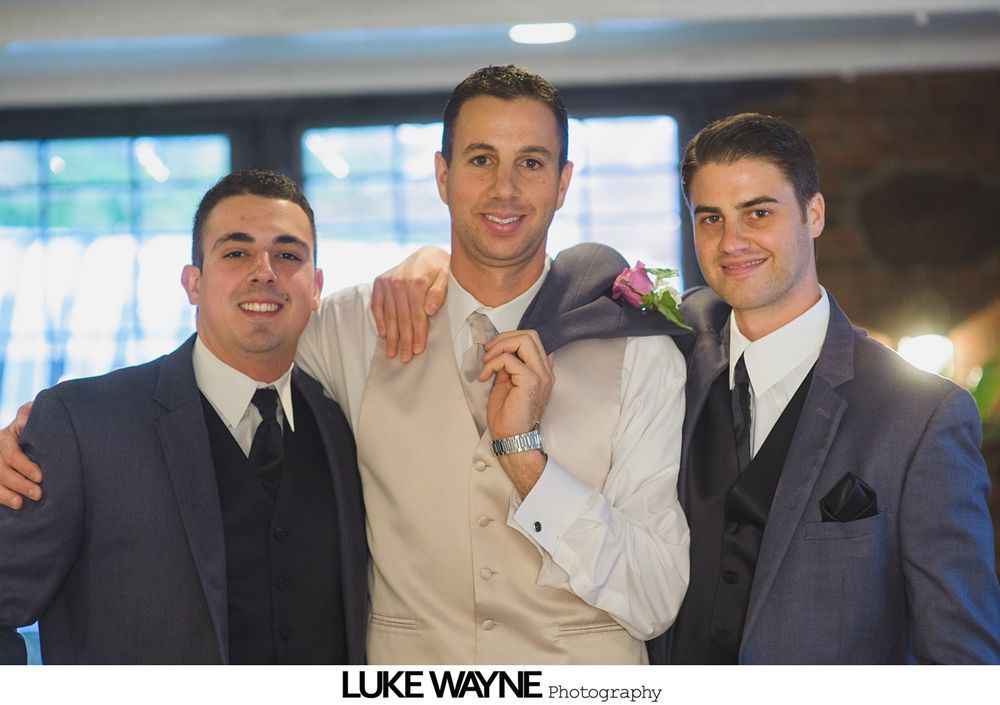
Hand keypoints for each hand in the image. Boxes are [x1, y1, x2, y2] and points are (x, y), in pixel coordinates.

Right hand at [0, 402, 42, 509]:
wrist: (24, 434)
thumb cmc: (32, 427)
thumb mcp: (31, 419)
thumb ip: (30, 416)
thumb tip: (32, 412)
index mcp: (5, 437)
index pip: (11, 453)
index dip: (24, 466)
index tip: (40, 477)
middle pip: (2, 471)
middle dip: (20, 484)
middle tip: (38, 494)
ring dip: (5, 495)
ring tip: (20, 504)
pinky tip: (10, 505)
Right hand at [371, 246, 449, 362]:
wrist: (427, 255)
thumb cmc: (440, 269)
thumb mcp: (447, 276)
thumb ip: (440, 292)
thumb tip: (430, 310)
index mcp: (416, 282)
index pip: (417, 315)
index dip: (418, 334)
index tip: (417, 350)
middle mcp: (399, 282)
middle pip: (402, 318)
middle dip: (403, 340)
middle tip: (404, 358)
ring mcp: (387, 282)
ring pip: (389, 315)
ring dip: (391, 336)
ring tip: (391, 353)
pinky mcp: (379, 282)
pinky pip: (377, 306)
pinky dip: (379, 321)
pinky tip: (383, 335)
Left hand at [480, 330, 554, 495]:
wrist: (511, 438)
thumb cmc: (508, 417)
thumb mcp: (506, 383)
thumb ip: (507, 365)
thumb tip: (497, 352)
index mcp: (541, 371)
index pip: (532, 340)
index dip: (510, 339)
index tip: (493, 351)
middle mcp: (545, 371)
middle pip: (530, 335)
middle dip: (504, 338)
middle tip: (489, 352)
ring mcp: (541, 375)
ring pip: (524, 340)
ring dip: (500, 346)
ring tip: (487, 360)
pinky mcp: (531, 381)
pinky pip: (510, 359)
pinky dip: (494, 363)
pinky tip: (486, 375)